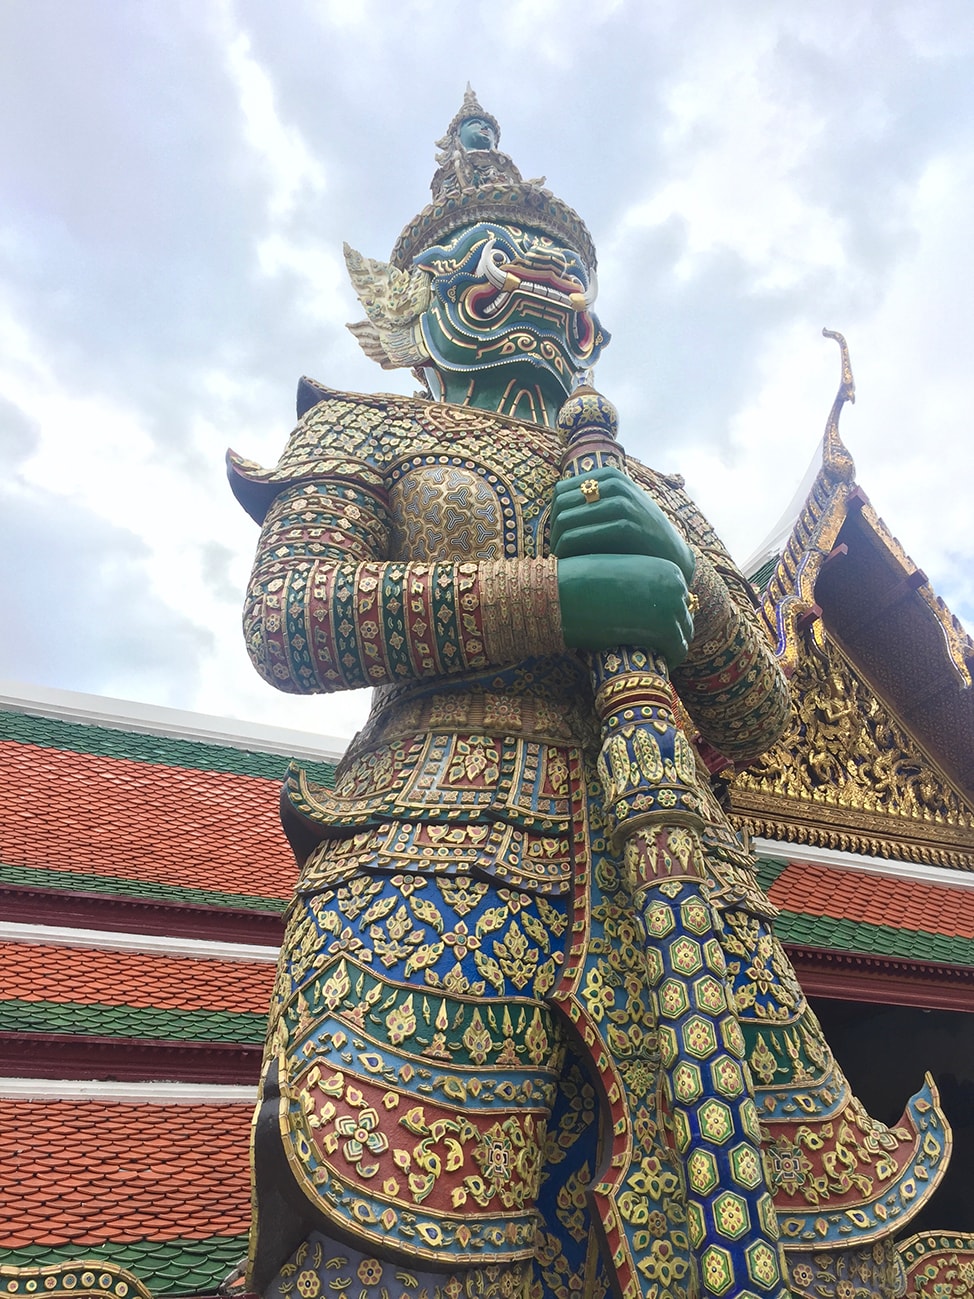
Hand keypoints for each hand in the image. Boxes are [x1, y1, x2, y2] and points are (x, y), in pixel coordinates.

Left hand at [550, 466, 694, 581]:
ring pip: (566, 520)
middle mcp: (615, 484)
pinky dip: (569, 552)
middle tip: (556, 551)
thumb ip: (594, 499)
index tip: (558, 537)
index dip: (554, 516)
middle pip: (561, 505)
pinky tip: (570, 564)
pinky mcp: (626, 527)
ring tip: (561, 559)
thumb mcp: (619, 505)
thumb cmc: (638, 532)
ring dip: (558, 544)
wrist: (672, 552)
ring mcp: (622, 504)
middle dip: (554, 531)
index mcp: (610, 476)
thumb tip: (555, 504)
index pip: (561, 491)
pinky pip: (580, 537)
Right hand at [558, 553, 693, 664]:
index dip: (667, 618)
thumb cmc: (584, 584)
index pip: (680, 599)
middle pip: (684, 618)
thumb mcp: (622, 576)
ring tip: (649, 657)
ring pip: (683, 636)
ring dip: (669, 648)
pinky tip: (653, 663)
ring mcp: (673, 606)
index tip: (651, 631)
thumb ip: (642, 589)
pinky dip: (669, 660)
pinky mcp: (666, 628)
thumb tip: (651, 612)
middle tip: (653, 648)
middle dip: (671, 634)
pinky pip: (678, 651)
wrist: (565, 593)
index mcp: (667, 567)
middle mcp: (676, 584)